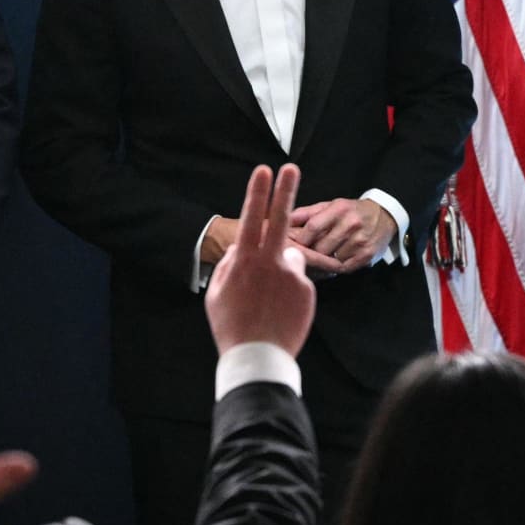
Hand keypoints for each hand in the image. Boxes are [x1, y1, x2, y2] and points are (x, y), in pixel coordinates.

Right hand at [206, 164, 316, 356]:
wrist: (257, 356)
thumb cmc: (231, 324)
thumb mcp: (218, 292)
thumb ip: (231, 264)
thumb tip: (243, 248)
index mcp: (245, 261)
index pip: (252, 218)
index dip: (257, 193)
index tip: (263, 170)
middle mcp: (270, 262)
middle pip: (280, 219)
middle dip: (285, 190)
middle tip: (291, 167)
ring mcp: (291, 275)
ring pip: (291, 260)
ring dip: (283, 271)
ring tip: (269, 301)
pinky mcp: (306, 290)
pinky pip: (299, 281)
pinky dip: (292, 291)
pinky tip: (280, 309)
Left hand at [289, 197, 395, 271]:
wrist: (385, 217)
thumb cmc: (351, 211)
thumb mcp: (331, 205)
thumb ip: (307, 212)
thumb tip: (283, 218)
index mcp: (340, 209)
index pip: (313, 227)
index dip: (300, 239)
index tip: (291, 245)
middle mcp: (352, 224)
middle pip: (321, 246)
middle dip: (309, 253)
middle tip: (299, 257)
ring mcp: (361, 241)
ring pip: (331, 259)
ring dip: (322, 261)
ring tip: (316, 260)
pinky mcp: (367, 255)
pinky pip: (343, 267)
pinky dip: (334, 267)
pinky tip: (330, 263)